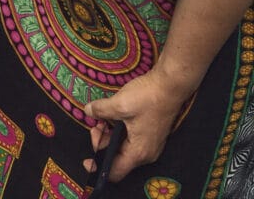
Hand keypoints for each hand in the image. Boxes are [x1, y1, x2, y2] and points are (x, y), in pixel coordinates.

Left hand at [83, 68, 187, 182]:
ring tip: (102, 118)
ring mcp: (149, 143)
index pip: (115, 172)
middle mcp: (145, 153)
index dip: (98, 168)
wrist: (170, 85)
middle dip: (102, 144)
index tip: (87, 159)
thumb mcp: (120, 103)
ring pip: (122, 147)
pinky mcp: (150, 133)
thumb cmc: (148, 97)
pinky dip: (118, 131)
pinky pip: (129, 139)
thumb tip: (87, 111)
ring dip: (109, 135)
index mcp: (138, 152)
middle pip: (117, 158)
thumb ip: (101, 111)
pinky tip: (112, 115)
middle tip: (95, 126)